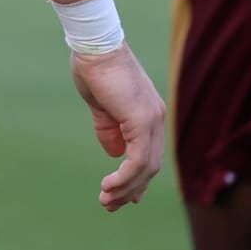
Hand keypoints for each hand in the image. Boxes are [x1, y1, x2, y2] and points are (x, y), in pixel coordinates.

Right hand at [69, 44, 165, 210]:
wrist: (95, 45)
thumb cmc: (94, 67)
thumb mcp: (100, 104)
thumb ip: (109, 128)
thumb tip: (113, 152)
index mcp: (148, 114)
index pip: (149, 154)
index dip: (137, 178)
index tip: (124, 195)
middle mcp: (156, 119)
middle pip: (150, 166)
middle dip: (130, 188)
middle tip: (111, 204)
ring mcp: (151, 120)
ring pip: (146, 167)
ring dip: (125, 187)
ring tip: (106, 200)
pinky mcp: (141, 120)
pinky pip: (137, 159)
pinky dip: (125, 177)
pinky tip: (109, 186)